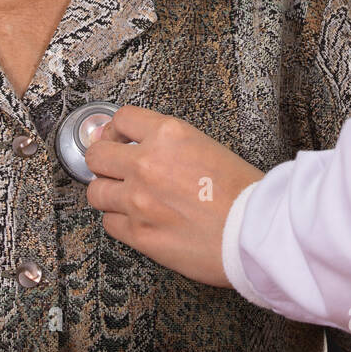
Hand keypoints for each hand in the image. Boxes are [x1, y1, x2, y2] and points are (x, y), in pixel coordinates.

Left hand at [83, 105, 264, 285]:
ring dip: (109, 193)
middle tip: (113, 169)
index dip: (115, 129)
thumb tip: (143, 147)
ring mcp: (138, 200)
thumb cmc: (243, 193)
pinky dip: (120, 221)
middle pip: (97, 156)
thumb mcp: (207, 147)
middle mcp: (147, 164)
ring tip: (125, 199)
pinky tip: (137, 220)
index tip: (115, 138)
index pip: (122, 118)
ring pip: (96, 192)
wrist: (254, 232)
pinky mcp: (138, 233)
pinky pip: (110, 223)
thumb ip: (171, 145)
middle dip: (103, 162)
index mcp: (169, 135)